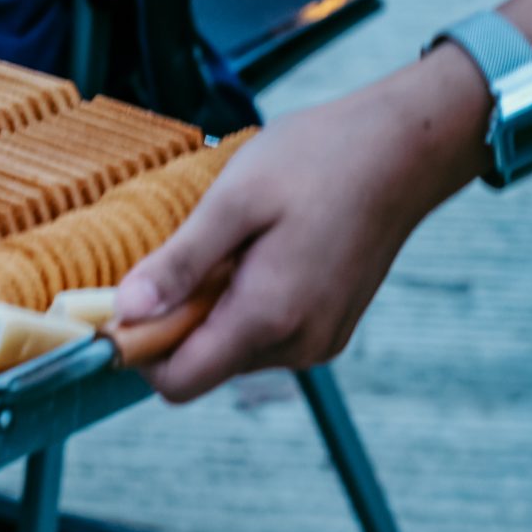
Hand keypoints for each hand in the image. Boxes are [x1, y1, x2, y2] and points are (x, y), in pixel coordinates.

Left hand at [114, 49, 491, 401]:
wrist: (406, 149)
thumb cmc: (319, 160)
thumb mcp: (233, 201)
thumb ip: (179, 265)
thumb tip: (125, 314)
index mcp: (269, 317)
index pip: (178, 383)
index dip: (139, 348)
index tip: (127, 299)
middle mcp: (298, 345)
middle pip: (202, 366)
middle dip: (178, 321)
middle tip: (194, 252)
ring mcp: (319, 340)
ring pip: (231, 350)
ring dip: (214, 309)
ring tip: (237, 245)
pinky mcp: (331, 328)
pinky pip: (265, 336)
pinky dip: (246, 304)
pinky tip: (263, 252)